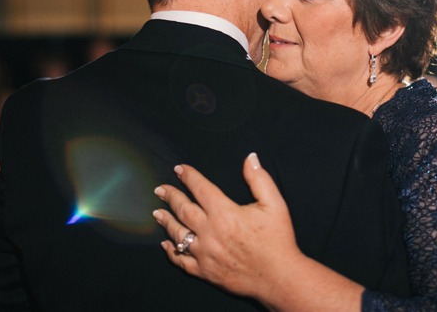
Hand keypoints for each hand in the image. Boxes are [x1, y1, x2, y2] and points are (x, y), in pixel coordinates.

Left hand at [153, 153, 301, 302]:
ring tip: (157, 212)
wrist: (279, 277)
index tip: (180, 169)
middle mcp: (210, 232)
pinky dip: (171, 251)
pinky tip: (166, 244)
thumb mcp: (274, 204)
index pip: (200, 188)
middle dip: (171, 196)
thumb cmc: (277, 240)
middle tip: (160, 189)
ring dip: (166, 221)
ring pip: (178, 234)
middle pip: (183, 209)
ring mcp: (205, 253)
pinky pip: (181, 261)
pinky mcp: (204, 271)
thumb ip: (259, 179)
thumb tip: (250, 158)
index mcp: (225, 213)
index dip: (189, 176)